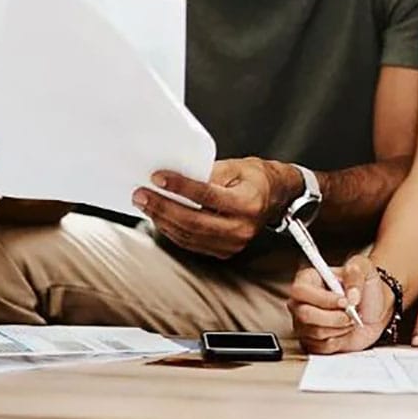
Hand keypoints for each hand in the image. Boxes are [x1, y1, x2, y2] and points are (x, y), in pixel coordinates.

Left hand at [134, 157, 301, 258]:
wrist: (275, 198)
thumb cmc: (256, 179)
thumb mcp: (235, 167)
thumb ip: (207, 173)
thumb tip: (174, 177)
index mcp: (248, 203)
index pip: (207, 196)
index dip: (180, 187)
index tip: (158, 178)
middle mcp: (242, 228)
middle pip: (193, 221)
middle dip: (163, 207)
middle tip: (141, 194)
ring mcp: (233, 244)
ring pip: (189, 236)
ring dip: (162, 220)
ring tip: (145, 204)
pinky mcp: (224, 251)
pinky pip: (191, 244)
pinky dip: (172, 231)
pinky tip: (159, 217)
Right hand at [289, 254, 390, 353]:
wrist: (377, 310)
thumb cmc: (367, 288)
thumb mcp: (365, 269)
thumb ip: (356, 274)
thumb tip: (350, 294)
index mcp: (309, 279)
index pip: (301, 290)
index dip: (322, 298)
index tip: (344, 301)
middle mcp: (302, 301)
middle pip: (305, 314)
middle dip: (333, 317)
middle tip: (351, 313)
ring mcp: (305, 323)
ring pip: (315, 332)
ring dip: (339, 328)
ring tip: (350, 319)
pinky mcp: (312, 342)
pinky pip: (321, 347)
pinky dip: (339, 340)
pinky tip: (344, 330)